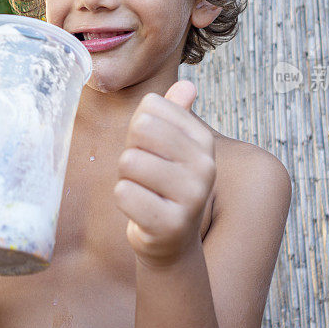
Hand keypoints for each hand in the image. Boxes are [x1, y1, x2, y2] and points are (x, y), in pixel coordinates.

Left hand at [114, 80, 216, 266]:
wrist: (171, 242)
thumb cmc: (162, 186)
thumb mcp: (170, 147)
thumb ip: (175, 114)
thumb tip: (187, 85)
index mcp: (203, 141)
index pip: (151, 107)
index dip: (139, 128)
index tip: (151, 151)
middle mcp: (205, 166)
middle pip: (141, 129)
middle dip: (131, 150)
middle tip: (143, 174)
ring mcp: (192, 197)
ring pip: (130, 160)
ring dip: (126, 177)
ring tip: (143, 192)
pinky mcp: (171, 224)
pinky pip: (124, 192)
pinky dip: (124, 199)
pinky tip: (141, 210)